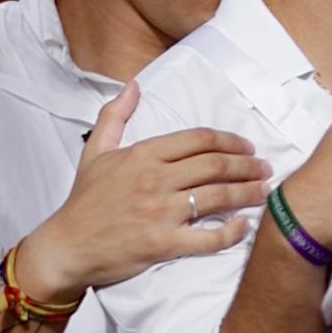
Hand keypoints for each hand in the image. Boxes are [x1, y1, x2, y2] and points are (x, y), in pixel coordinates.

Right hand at [19, 97, 273, 310]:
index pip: (199, 139)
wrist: (66, 247)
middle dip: (246, 165)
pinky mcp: (162, 244)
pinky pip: (205, 238)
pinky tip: (244, 227)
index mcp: (144, 153)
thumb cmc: (83, 201)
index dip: (229, 141)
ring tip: (265, 192)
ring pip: (216, 197)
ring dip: (247, 193)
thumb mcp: (95, 151)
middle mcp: (156, 178)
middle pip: (214, 165)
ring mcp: (160, 212)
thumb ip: (115, 115)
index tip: (247, 146)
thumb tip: (133, 85)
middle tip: (266, 167)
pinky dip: (230, 233)